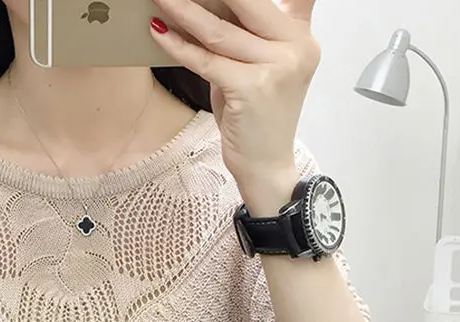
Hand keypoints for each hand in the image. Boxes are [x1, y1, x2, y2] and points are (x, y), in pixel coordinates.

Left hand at [151, 0, 318, 210]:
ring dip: (183, 10)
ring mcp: (277, 67)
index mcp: (301, 37)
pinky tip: (158, 32)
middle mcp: (296, 48)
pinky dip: (178, 46)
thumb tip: (206, 7)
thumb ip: (247, 37)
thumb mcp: (259, 70)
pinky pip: (206, 60)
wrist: (266, 166)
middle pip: (246, 2)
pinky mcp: (252, 88)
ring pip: (220, 30)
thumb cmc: (256, 119)